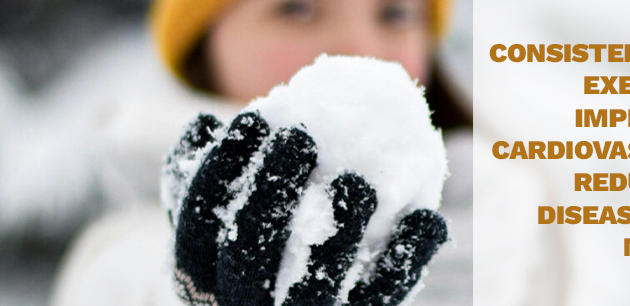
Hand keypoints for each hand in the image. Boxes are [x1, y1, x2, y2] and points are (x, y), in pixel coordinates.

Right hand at [162, 112, 447, 305]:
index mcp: (202, 277)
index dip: (217, 171)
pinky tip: (427, 218)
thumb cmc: (256, 245)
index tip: (251, 117)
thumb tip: (207, 125)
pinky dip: (406, 258)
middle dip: (270, 190)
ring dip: (338, 230)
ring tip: (357, 180)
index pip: (197, 226)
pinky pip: (380, 298)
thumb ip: (215, 179)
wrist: (295, 302)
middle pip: (246, 255)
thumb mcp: (223, 218)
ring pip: (313, 289)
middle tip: (300, 136)